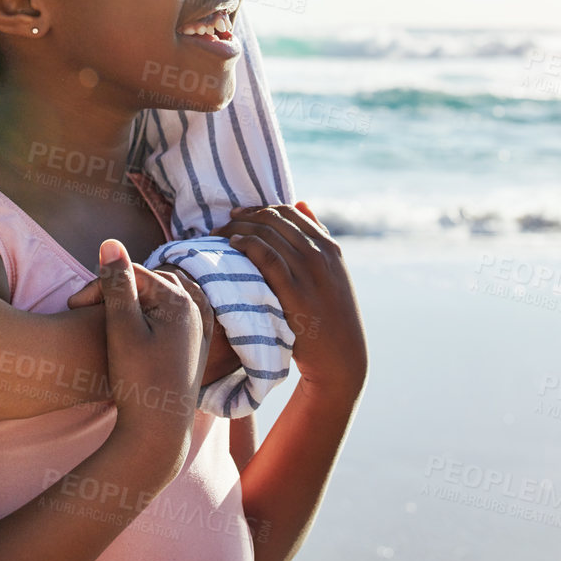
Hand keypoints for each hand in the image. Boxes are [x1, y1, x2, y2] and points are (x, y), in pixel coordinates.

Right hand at [96, 240, 205, 479]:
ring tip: (107, 310)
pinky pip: (176, 311)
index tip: (71, 307)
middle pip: (149, 282)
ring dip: (136, 296)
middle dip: (115, 289)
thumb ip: (117, 284)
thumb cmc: (137, 381)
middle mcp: (196, 308)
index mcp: (179, 300)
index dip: (98, 285)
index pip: (132, 274)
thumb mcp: (121, 329)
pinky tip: (139, 319)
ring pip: (164, 294)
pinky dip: (156, 307)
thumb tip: (111, 241)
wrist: (159, 433)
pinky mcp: (196, 345)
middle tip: (83, 308)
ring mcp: (200, 327)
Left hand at [214, 202, 366, 401]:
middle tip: (222, 225)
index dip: (259, 209)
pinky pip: (267, 257)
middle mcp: (321, 255)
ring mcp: (309, 274)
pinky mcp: (295, 294)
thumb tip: (300, 202)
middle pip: (274, 220)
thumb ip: (318, 236)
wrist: (341, 358)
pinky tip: (233, 246)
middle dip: (244, 217)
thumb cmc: (330, 314)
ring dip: (238, 229)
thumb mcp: (333, 271)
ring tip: (219, 236)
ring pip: (268, 234)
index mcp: (329, 247)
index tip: (239, 215)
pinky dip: (247, 245)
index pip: (288, 212)